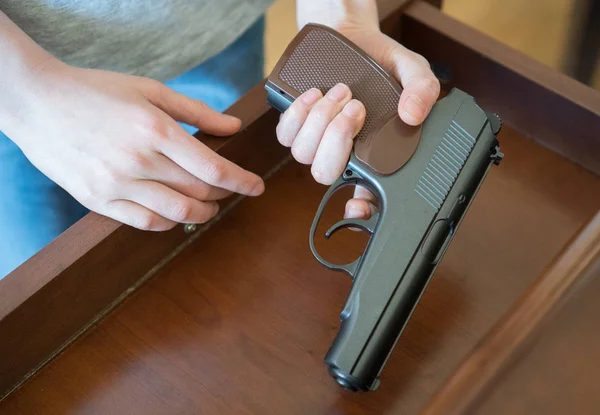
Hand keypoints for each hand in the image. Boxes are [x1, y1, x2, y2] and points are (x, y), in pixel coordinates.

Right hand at [3, 60, 263, 230]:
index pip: (214, 169)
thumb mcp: (150, 90)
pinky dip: (169, 224)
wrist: (37, 102)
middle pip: (199, 192)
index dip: (242, 181)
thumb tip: (234, 128)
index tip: (257, 187)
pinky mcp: (97, 200)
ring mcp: (116, 184)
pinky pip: (144, 223)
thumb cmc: (96, 91)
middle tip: (232, 190)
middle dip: (225, 194)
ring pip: (177, 214)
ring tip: (210, 207)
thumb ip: (197, 111)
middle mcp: (138, 161)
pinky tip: (176, 215)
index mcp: (155, 130)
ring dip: (202, 214)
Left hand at [280, 3, 440, 220]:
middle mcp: (340, 152)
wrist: (353, 38)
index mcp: (370, 154)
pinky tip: (316, 94)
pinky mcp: (295, 123)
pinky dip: (298, 114)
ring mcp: (315, 140)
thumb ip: (423, 90)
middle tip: (356, 107)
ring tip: (342, 92)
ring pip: (304, 154)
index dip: (359, 210)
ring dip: (321, 122)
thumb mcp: (413, 71)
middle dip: (338, 140)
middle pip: (324, 173)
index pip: (365, 194)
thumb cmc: (382, 63)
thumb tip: (412, 114)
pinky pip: (285, 134)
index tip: (357, 206)